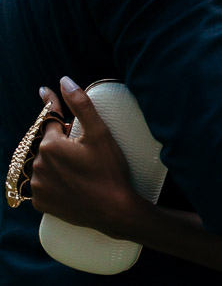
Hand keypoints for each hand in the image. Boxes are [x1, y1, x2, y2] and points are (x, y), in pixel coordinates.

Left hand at [30, 78, 146, 239]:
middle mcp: (38, 164)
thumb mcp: (100, 133)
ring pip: (45, 163)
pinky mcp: (41, 203)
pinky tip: (72, 181)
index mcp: (51, 145)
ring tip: (80, 166)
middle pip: (49, 143)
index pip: (50, 119)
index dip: (53, 106)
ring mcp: (38, 186)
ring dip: (57, 160)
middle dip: (61, 140)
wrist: (113, 211)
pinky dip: (54, 179)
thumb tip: (64, 81)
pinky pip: (44, 184)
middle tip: (84, 146)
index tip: (46, 91)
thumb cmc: (109, 170)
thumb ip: (81, 105)